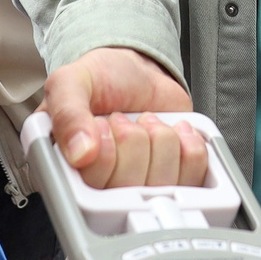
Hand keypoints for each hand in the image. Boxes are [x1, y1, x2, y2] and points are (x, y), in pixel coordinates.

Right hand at [42, 46, 204, 188]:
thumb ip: (67, 113)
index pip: (90, 188)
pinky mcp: (173, 181)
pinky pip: (193, 177)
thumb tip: (81, 154)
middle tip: (123, 121)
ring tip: (146, 124)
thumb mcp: (72, 81)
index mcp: (67, 172)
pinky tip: (171, 130)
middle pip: (127, 188)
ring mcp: (139, 187)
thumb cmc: (102, 79)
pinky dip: (187, 145)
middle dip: (133, 140)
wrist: (139, 71)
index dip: (103, 150)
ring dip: (160, 140)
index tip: (102, 123)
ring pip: (161, 184)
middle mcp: (102, 187)